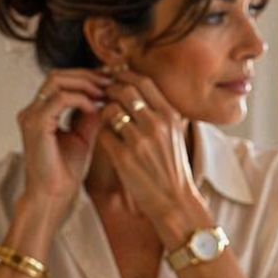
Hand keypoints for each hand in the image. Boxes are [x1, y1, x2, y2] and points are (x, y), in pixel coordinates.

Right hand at [16, 69, 108, 212]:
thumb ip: (89, 115)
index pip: (61, 81)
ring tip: (103, 93)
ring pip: (57, 81)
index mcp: (40, 113)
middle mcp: (32, 111)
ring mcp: (31, 116)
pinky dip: (80, 99)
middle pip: (58, 75)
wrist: (53, 195)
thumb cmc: (65, 173)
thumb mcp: (82, 136)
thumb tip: (105, 96)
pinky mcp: (36, 124)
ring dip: (84, 83)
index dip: (85, 77)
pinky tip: (94, 108)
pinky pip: (60, 98)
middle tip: (109, 81)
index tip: (109, 80)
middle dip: (86, 75)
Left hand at [99, 70, 210, 241]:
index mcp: (170, 115)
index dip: (125, 75)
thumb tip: (140, 90)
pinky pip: (103, 134)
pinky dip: (101, 132)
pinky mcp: (124, 158)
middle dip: (109, 89)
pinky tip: (104, 138)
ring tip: (102, 116)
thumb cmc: (173, 168)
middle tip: (102, 93)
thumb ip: (161, 112)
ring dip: (102, 111)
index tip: (115, 77)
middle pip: (124, 90)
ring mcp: (139, 141)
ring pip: (110, 110)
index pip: (143, 82)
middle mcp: (156, 124)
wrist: (175, 201)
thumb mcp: (176, 134)